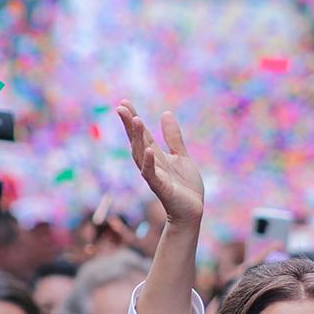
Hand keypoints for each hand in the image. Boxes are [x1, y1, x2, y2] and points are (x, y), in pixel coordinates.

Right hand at [116, 101, 202, 226]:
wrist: (192, 211)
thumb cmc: (185, 187)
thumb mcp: (181, 156)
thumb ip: (173, 137)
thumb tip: (166, 113)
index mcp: (156, 156)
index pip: (142, 135)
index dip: (133, 119)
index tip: (124, 102)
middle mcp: (151, 165)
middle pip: (137, 142)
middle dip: (129, 125)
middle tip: (121, 108)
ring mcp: (155, 176)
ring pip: (141, 155)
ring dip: (137, 138)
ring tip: (136, 120)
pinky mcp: (162, 189)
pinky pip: (152, 175)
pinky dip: (149, 163)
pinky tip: (148, 150)